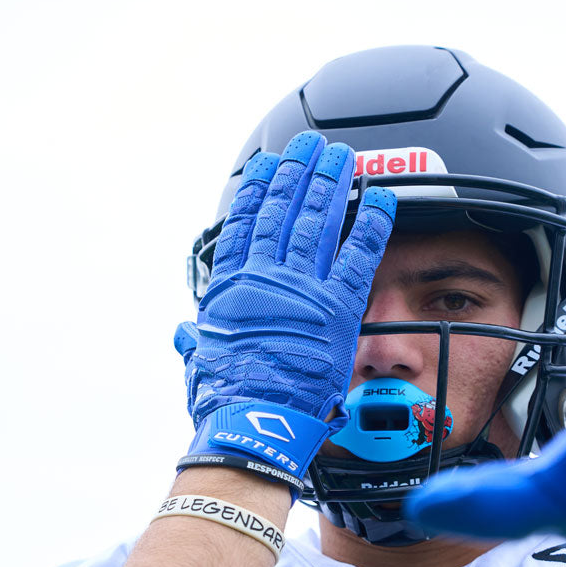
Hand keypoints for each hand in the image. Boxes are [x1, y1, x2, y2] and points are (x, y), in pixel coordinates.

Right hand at [174, 131, 396, 494]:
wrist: (253, 419)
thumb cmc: (225, 397)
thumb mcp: (200, 360)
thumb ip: (196, 339)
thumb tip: (184, 333)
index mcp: (233, 286)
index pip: (247, 224)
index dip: (258, 190)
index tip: (267, 165)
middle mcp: (267, 278)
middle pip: (286, 212)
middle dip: (300, 173)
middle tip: (313, 146)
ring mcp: (303, 289)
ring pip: (319, 223)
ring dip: (333, 185)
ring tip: (343, 157)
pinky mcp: (338, 309)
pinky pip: (360, 257)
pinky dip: (372, 225)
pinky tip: (381, 199)